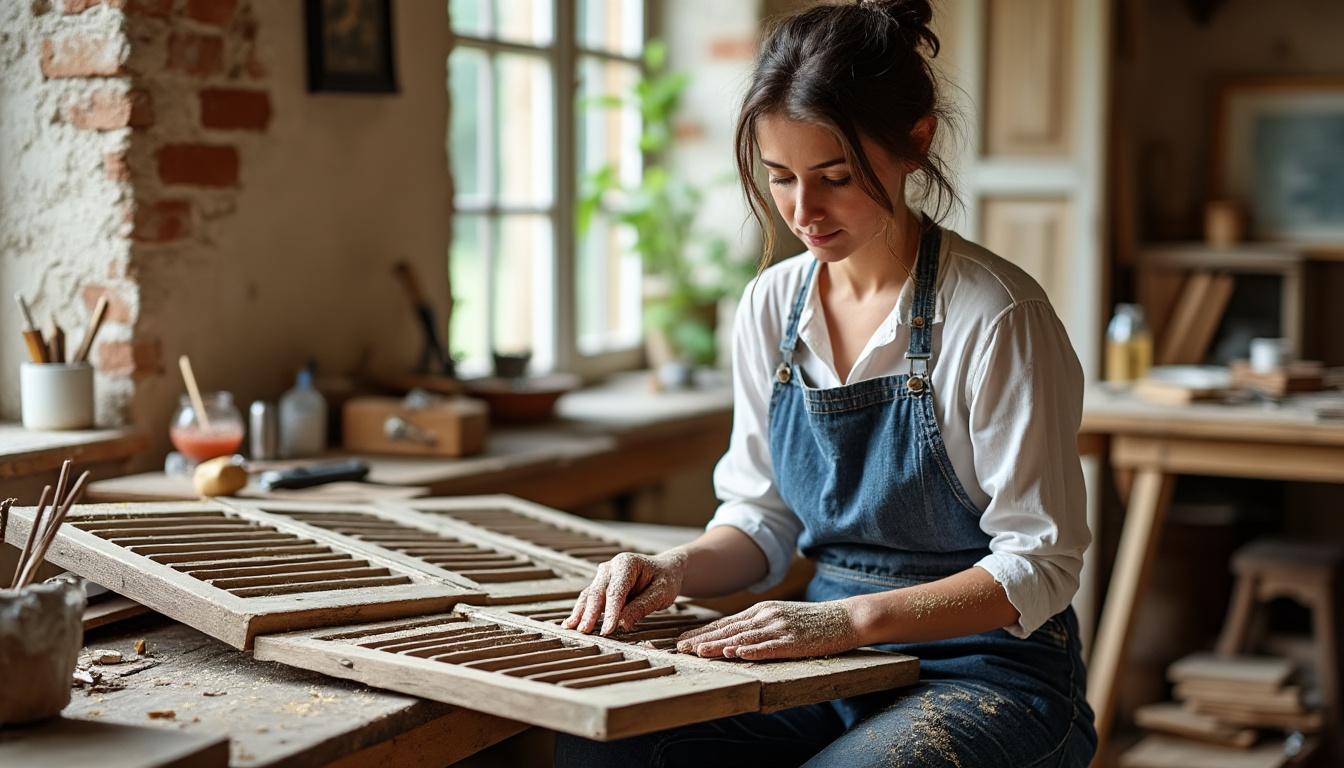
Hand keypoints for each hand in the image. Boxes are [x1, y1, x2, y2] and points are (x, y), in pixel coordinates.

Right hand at [562, 550, 687, 635]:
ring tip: (572, 629)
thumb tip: (622, 624)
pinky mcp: (601, 586)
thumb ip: (641, 607)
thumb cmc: (665, 580)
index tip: (607, 630)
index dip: (611, 612)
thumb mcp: (661, 593)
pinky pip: (588, 599)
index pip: (615, 591)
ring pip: (589, 595)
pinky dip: (581, 611)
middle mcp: (610, 567)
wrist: (665, 570)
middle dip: (590, 613)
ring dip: (581, 613)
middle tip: (585, 632)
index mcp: (627, 564)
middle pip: (597, 592)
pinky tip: (571, 623)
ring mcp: (603, 576)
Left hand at [674, 600, 859, 660]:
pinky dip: (752, 650)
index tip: (682, 641)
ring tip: (699, 652)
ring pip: (744, 638)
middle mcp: (766, 616)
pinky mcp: (795, 641)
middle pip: (729, 630)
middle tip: (680, 649)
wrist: (845, 617)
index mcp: (761, 610)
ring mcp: (780, 628)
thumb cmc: (812, 621)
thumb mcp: (781, 616)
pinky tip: (736, 654)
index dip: (703, 632)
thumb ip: (758, 624)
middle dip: (703, 639)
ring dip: (719, 646)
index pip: (725, 623)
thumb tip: (732, 637)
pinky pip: (770, 647)